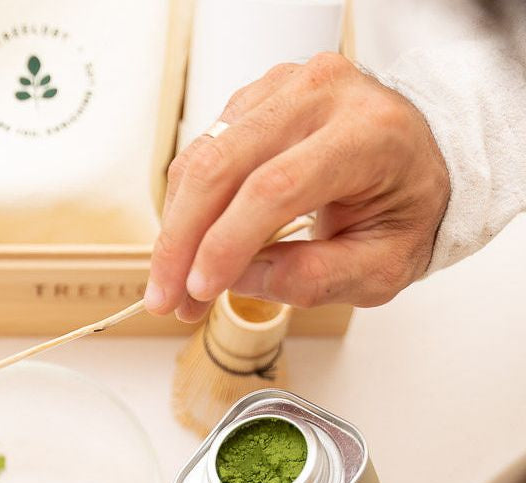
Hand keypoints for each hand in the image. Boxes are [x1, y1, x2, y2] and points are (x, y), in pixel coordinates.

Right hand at [145, 53, 449, 320]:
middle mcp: (321, 95)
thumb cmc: (403, 212)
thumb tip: (236, 279)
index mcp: (368, 134)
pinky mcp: (255, 100)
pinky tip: (190, 245)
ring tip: (174, 284)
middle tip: (164, 298)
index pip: (275, 188)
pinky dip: (186, 205)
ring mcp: (283, 89)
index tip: (197, 292)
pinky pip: (202, 153)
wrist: (414, 160)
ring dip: (176, 228)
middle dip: (181, 241)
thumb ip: (314, 278)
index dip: (225, 245)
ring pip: (202, 158)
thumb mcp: (380, 267)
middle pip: (223, 166)